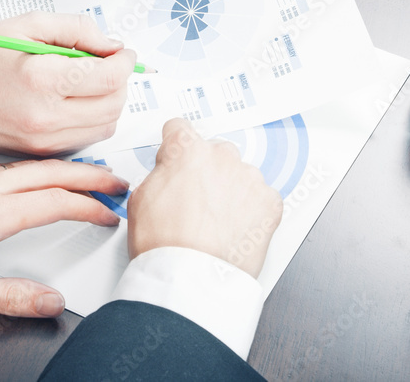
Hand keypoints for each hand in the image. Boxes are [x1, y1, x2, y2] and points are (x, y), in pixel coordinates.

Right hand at [0, 11, 135, 156]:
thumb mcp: (28, 24)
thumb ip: (77, 29)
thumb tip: (111, 45)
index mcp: (42, 78)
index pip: (109, 77)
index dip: (125, 62)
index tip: (123, 53)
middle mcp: (45, 115)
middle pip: (113, 104)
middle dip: (120, 81)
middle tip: (109, 64)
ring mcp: (43, 139)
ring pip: (105, 126)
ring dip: (109, 102)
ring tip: (92, 82)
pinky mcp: (40, 152)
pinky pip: (85, 139)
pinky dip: (92, 120)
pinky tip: (76, 102)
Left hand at [0, 159, 127, 317]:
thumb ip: (5, 297)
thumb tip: (49, 301)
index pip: (54, 202)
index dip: (88, 207)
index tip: (110, 215)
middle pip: (51, 172)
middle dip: (91, 174)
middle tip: (120, 181)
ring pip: (34, 166)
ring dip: (70, 167)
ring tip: (94, 175)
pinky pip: (16, 168)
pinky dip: (45, 168)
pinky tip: (46, 177)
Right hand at [127, 119, 283, 277]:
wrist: (191, 280)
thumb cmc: (164, 246)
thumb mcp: (140, 199)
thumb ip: (159, 174)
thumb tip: (167, 172)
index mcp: (187, 150)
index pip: (180, 129)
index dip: (174, 147)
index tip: (177, 158)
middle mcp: (222, 157)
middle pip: (214, 152)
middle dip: (206, 171)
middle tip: (195, 202)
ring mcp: (249, 178)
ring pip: (240, 175)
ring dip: (230, 191)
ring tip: (216, 222)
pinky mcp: (270, 203)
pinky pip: (261, 198)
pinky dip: (252, 210)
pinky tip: (235, 229)